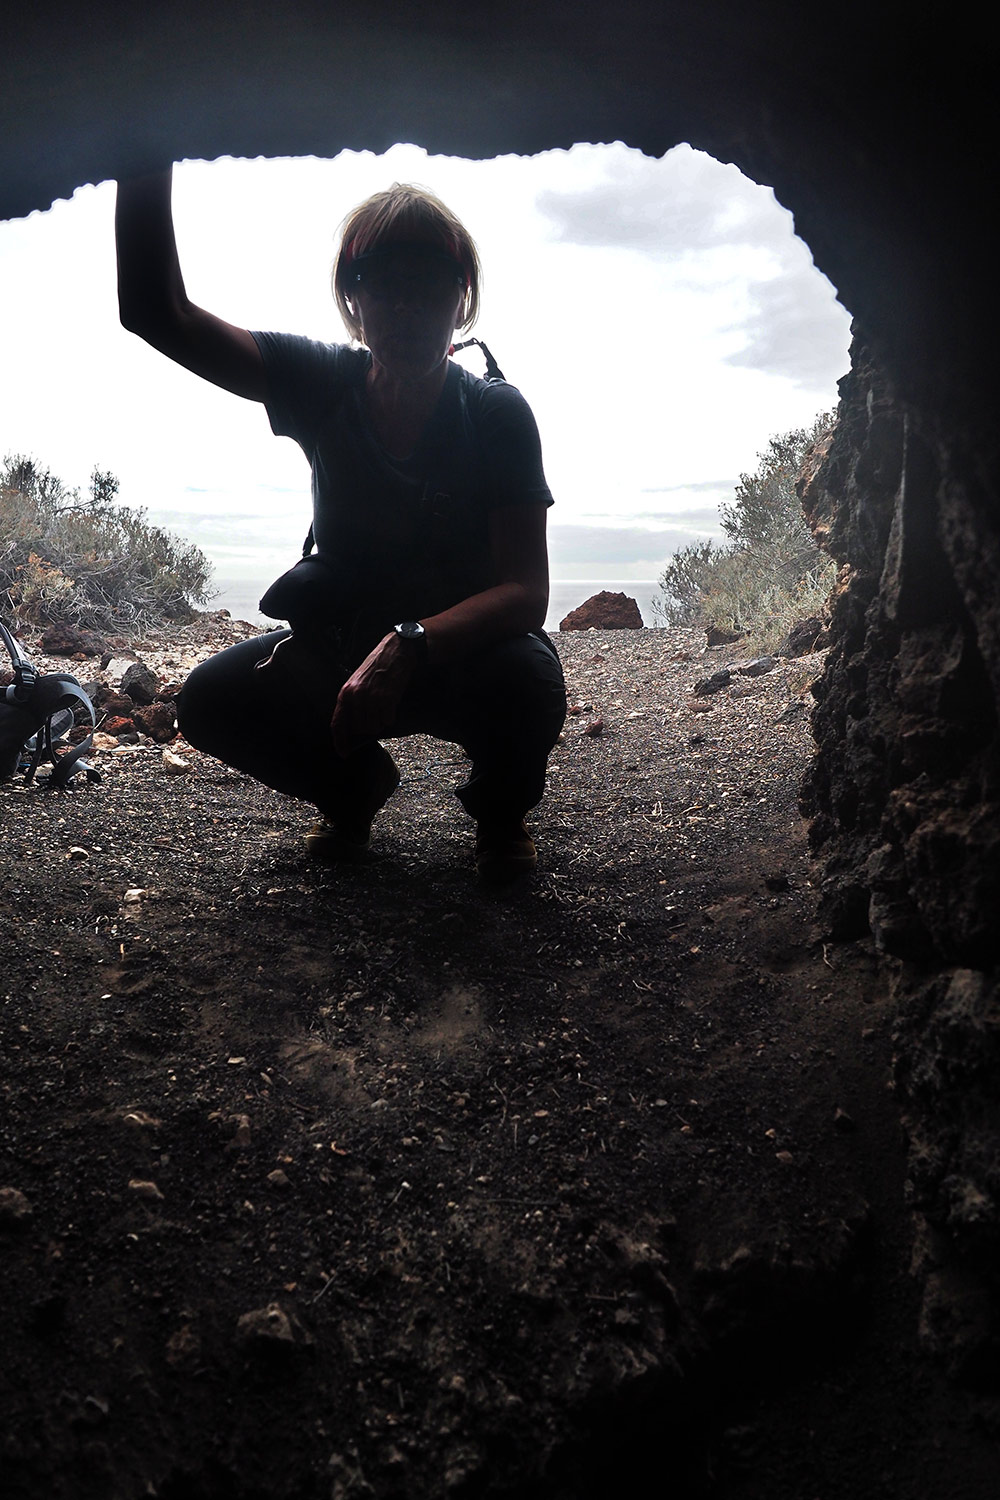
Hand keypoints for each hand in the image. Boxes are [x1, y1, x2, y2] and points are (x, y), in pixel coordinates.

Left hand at [330, 632, 418, 756]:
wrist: (396, 651)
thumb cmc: (377, 667)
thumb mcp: (358, 682)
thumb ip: (353, 702)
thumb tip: (354, 728)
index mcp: (345, 693)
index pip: (337, 723)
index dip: (340, 741)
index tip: (344, 752)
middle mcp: (356, 696)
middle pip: (360, 728)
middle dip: (369, 726)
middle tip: (376, 713)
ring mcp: (371, 698)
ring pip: (374, 726)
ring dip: (381, 721)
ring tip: (384, 706)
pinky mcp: (387, 698)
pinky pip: (388, 720)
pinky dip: (391, 715)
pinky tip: (391, 702)